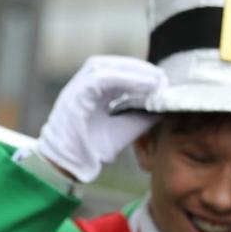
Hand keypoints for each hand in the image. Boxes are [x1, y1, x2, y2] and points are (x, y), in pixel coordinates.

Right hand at [37, 55, 165, 182]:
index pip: (116, 72)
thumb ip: (140, 116)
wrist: (68, 166)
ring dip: (133, 70)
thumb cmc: (92, 150)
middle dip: (139, 68)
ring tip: (155, 79)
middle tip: (161, 76)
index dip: (139, 72)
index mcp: (91, 92)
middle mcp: (82, 86)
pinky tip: (144, 85)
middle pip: (112, 65)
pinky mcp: (75, 95)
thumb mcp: (123, 129)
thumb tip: (162, 106)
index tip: (162, 80)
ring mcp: (76, 88)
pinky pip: (102, 79)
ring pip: (107, 68)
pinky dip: (125, 79)